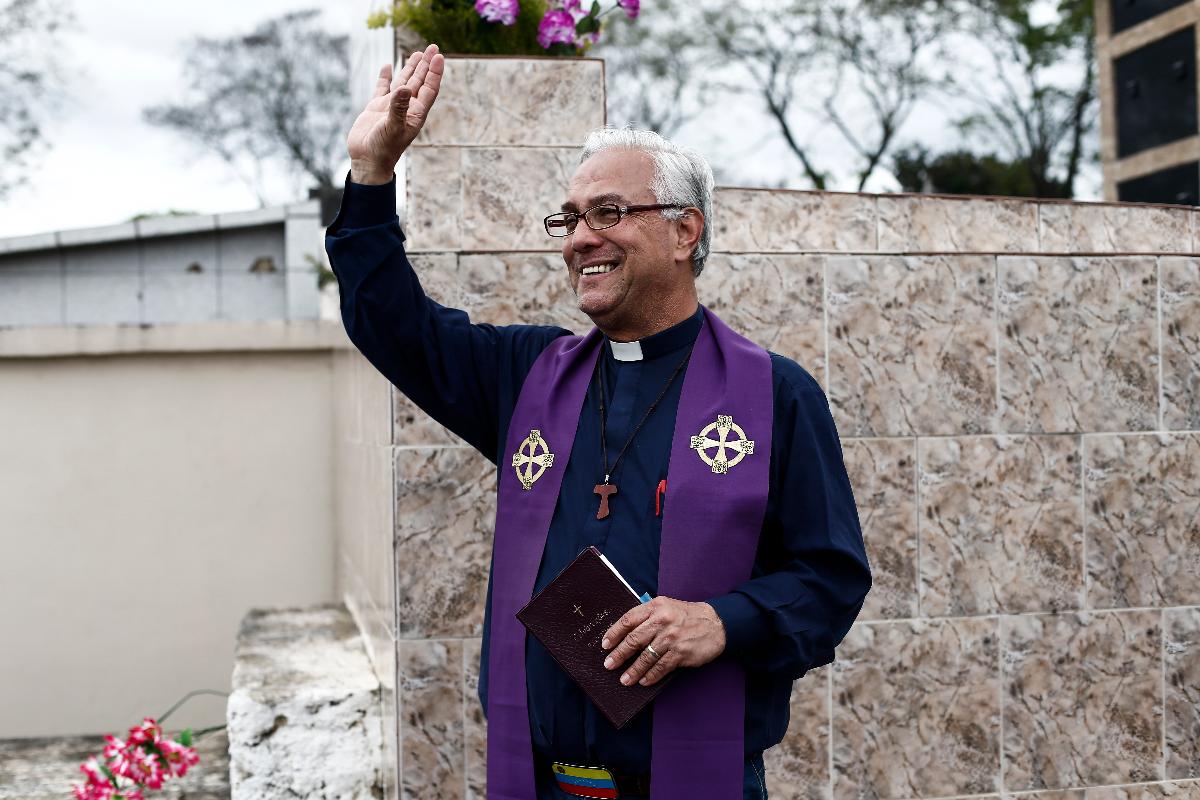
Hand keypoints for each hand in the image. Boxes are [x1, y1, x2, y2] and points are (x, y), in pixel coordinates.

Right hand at [347, 44, 444, 184]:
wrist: (367, 161)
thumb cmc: (383, 149)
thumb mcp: (392, 128)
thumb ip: (398, 108)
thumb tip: (404, 88)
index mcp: (415, 113)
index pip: (429, 88)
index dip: (434, 72)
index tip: (439, 56)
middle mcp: (406, 108)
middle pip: (419, 82)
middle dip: (426, 65)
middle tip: (432, 47)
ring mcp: (391, 107)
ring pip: (403, 82)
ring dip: (411, 68)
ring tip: (417, 53)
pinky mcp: (376, 108)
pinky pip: (383, 88)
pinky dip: (386, 77)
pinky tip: (389, 66)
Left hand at [600, 597, 726, 686]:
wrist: (716, 623)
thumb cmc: (687, 616)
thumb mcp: (666, 606)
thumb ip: (647, 615)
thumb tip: (625, 632)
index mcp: (655, 607)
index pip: (628, 620)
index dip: (614, 633)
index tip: (605, 644)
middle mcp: (662, 621)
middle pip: (634, 639)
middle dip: (619, 654)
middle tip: (609, 664)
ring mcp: (671, 638)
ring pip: (646, 657)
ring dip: (633, 670)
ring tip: (624, 679)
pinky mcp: (681, 653)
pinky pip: (661, 667)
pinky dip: (651, 675)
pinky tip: (643, 680)